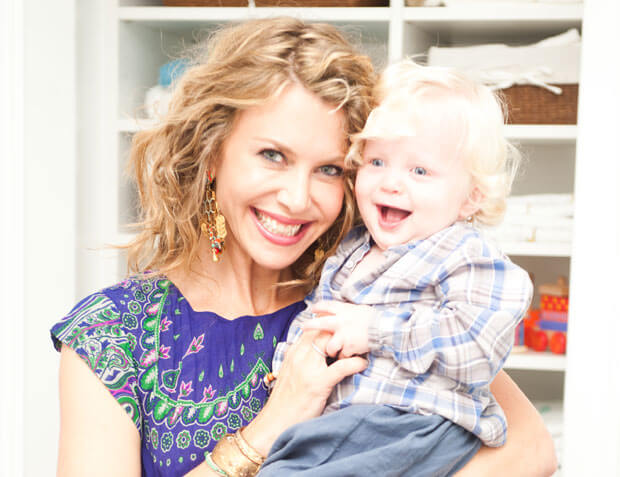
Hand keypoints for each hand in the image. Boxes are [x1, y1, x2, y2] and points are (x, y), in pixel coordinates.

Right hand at [241, 330, 367, 456]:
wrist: (275, 422)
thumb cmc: (286, 400)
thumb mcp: (289, 373)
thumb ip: (300, 358)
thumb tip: (313, 349)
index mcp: (293, 352)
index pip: (312, 328)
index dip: (328, 325)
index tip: (342, 326)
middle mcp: (299, 356)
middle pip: (323, 331)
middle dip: (341, 329)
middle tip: (357, 332)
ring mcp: (309, 369)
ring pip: (332, 343)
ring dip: (349, 342)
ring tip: (362, 345)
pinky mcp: (319, 383)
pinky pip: (341, 367)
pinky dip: (355, 363)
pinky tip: (362, 363)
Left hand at [302, 301, 373, 357]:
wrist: (384, 327)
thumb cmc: (374, 317)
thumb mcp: (359, 309)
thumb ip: (346, 311)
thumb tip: (337, 311)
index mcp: (343, 310)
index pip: (326, 306)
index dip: (318, 308)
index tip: (313, 310)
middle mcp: (340, 321)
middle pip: (319, 324)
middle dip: (309, 325)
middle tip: (303, 327)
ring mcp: (343, 335)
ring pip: (329, 346)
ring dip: (330, 350)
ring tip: (333, 352)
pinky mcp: (349, 347)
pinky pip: (342, 355)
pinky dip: (344, 357)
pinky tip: (347, 357)